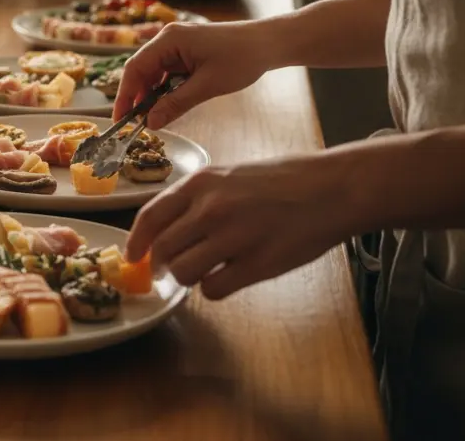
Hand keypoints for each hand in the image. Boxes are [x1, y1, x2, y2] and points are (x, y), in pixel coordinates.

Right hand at [111, 21, 281, 127]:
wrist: (269, 43)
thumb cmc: (242, 58)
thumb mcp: (207, 85)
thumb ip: (176, 104)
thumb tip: (151, 122)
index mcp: (169, 39)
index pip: (135, 68)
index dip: (125, 95)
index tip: (120, 119)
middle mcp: (168, 38)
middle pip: (141, 70)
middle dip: (136, 97)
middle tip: (133, 124)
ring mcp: (177, 44)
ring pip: (154, 72)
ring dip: (150, 95)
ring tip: (149, 118)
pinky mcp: (187, 51)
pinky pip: (167, 72)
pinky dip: (164, 89)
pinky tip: (166, 105)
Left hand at [126, 155, 353, 298]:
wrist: (331, 188)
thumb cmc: (282, 180)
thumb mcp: (229, 175)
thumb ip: (197, 200)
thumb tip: (166, 231)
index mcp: (201, 183)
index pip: (150, 217)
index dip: (136, 242)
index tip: (133, 256)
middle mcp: (211, 209)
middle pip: (163, 250)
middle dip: (162, 265)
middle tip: (170, 270)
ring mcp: (234, 237)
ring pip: (185, 273)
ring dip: (189, 277)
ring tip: (208, 268)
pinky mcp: (257, 264)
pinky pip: (214, 289)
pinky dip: (215, 287)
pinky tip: (231, 275)